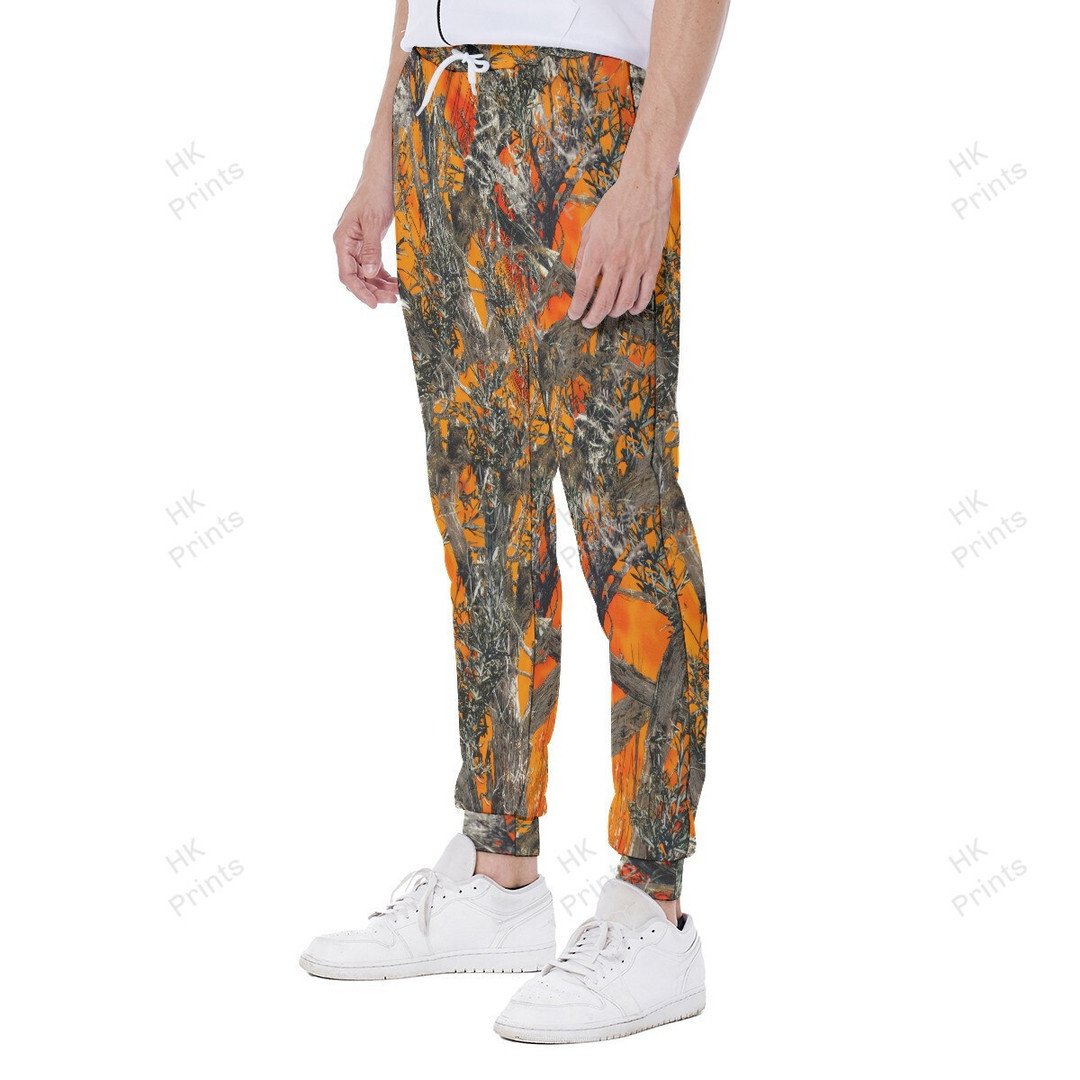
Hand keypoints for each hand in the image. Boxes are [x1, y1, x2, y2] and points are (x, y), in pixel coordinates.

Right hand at [333, 172, 398, 308]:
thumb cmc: (376, 193)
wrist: (380, 174)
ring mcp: (356, 244)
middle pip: (356, 277)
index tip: (375, 304)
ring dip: (378, 285)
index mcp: (343, 240)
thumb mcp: (375, 221)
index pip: (347, 274)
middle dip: (373, 291)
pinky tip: (393, 282)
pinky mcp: (367, 242)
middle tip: (393, 299)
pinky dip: (382, 275)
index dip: (360, 292)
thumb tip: (369, 274)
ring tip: (396, 294)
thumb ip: (371, 248)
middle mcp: (347, 244)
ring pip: (364, 273)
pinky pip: (372, 265)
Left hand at [567, 168, 673, 328]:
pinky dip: (637, 305)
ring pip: (624, 301)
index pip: (583, 289)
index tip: (574, 314)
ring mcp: (636, 264)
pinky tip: (630, 308)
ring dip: (613, 313)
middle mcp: (616, 261)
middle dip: (593, 317)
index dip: (577, 307)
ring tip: (607, 314)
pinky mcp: (652, 263)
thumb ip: (583, 253)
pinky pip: (645, 293)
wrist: (644, 189)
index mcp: (597, 251)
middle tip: (588, 322)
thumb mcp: (591, 226)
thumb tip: (579, 276)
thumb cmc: (616, 205)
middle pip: (603, 302)